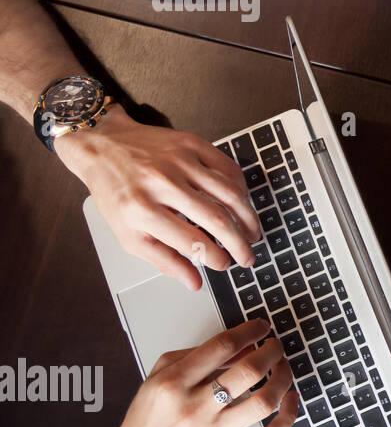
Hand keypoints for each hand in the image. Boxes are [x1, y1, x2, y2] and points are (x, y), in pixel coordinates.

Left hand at [56, 108, 260, 289]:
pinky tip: (242, 203)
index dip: (216, 258)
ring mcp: (179, 161)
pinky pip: (228, 168)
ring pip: (229, 193)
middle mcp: (162, 184)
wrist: (103, 148)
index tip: (225, 265)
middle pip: (216, 219)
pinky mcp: (191, 143)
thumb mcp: (128, 234)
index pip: (191, 242)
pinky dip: (241, 188)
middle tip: (247, 256)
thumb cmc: (116, 194)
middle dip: (239, 243)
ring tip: (252, 232)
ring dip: (247, 217)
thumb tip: (194, 282)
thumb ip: (162, 260)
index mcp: (142, 211)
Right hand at [103, 319, 298, 426]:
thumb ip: (199, 354)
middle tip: (275, 345)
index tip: (262, 327)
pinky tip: (290, 398)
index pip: (222, 347)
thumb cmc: (149, 418)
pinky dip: (289, 416)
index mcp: (174, 384)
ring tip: (282, 367)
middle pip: (249, 371)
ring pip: (265, 402)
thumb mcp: (161, 375)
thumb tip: (244, 344)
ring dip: (283, 378)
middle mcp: (194, 409)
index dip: (250, 331)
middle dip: (271, 351)